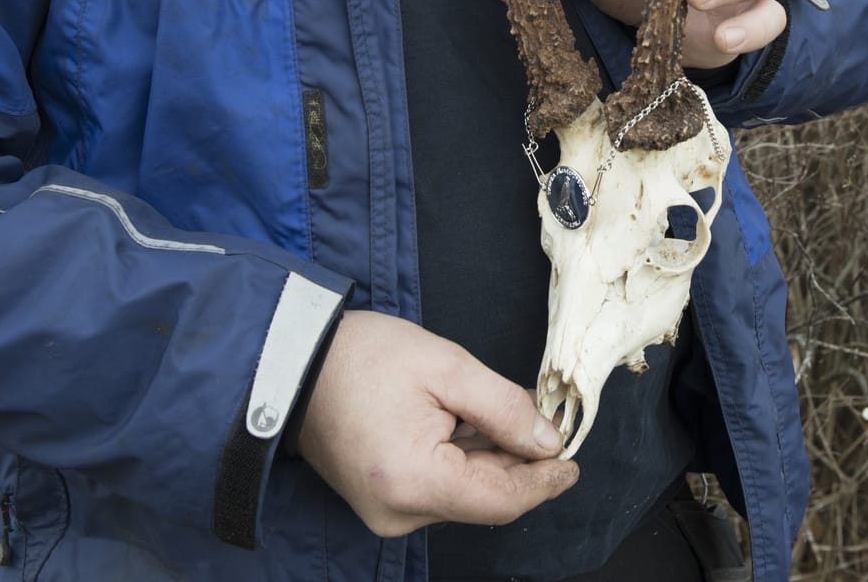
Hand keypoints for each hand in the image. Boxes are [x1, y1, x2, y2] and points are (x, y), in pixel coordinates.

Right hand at [295, 311, 578, 536]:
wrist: (294, 361)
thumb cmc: (362, 357)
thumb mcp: (446, 367)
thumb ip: (503, 407)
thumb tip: (546, 441)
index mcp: (413, 481)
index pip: (500, 500)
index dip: (543, 481)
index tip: (572, 460)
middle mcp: (398, 511)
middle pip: (484, 498)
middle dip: (520, 459)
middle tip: (544, 415)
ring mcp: (386, 510)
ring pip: (464, 493)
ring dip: (492, 455)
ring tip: (507, 408)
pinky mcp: (381, 499)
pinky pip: (439, 487)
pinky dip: (463, 458)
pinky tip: (473, 422)